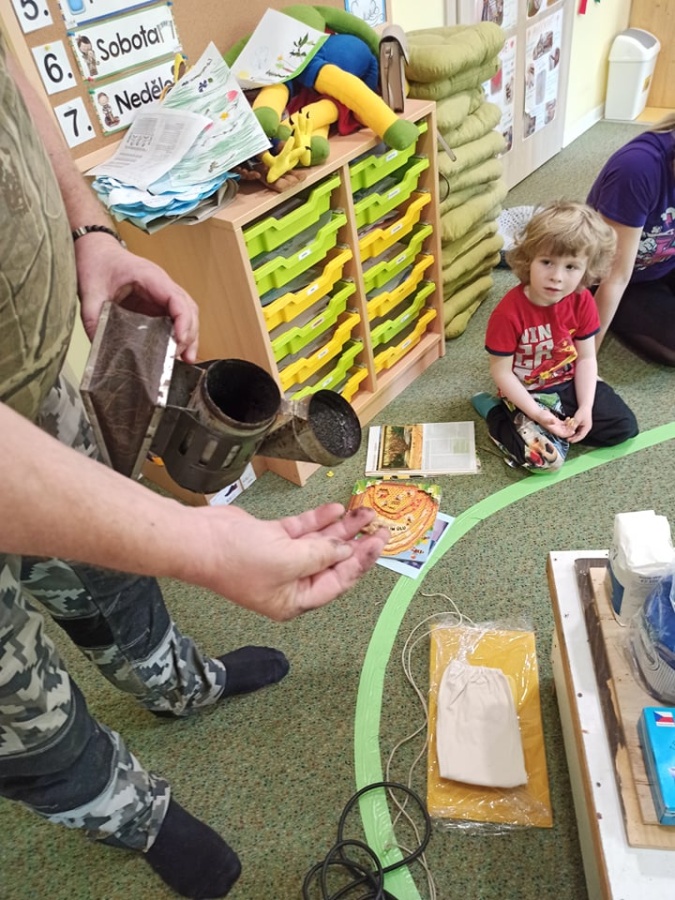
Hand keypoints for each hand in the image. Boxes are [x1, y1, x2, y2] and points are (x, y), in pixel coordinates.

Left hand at [74, 235, 198, 361]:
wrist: (95, 250)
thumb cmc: (97, 262)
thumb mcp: (90, 293)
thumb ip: (94, 320)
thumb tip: (100, 347)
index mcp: (149, 277)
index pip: (176, 298)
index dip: (183, 320)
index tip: (179, 339)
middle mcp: (162, 285)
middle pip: (188, 309)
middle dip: (189, 334)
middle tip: (180, 356)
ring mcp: (161, 294)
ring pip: (186, 315)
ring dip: (189, 336)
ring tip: (186, 358)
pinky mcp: (157, 303)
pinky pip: (176, 318)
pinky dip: (180, 334)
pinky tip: (179, 350)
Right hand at [185, 503, 389, 620]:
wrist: (199, 541)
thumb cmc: (237, 561)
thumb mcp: (289, 561)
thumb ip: (321, 555)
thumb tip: (344, 549)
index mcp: (294, 600)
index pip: (338, 582)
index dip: (361, 562)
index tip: (379, 543)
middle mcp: (290, 582)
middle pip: (332, 561)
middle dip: (355, 543)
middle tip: (378, 525)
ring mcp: (280, 558)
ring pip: (319, 543)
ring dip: (340, 528)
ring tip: (362, 511)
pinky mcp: (271, 538)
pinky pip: (302, 530)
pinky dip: (318, 520)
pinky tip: (337, 509)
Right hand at [535, 409, 575, 439]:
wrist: (538, 413)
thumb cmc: (541, 417)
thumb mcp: (545, 419)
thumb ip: (550, 421)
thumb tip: (554, 422)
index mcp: (554, 430)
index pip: (563, 434)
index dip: (568, 434)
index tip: (573, 431)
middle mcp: (556, 429)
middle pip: (565, 432)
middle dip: (570, 430)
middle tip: (575, 425)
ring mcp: (557, 425)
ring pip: (565, 428)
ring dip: (569, 425)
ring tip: (573, 421)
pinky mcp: (557, 422)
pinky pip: (564, 423)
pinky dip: (567, 422)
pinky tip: (569, 418)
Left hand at [567, 406, 591, 442]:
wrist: (585, 406)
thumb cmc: (582, 412)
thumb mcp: (577, 419)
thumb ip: (574, 425)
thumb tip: (570, 432)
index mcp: (587, 428)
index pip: (581, 436)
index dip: (576, 439)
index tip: (571, 441)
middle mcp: (586, 429)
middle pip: (580, 436)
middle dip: (574, 438)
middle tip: (567, 440)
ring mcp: (584, 427)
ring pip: (578, 433)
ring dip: (573, 435)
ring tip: (567, 437)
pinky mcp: (582, 425)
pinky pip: (578, 430)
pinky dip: (574, 431)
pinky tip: (569, 432)